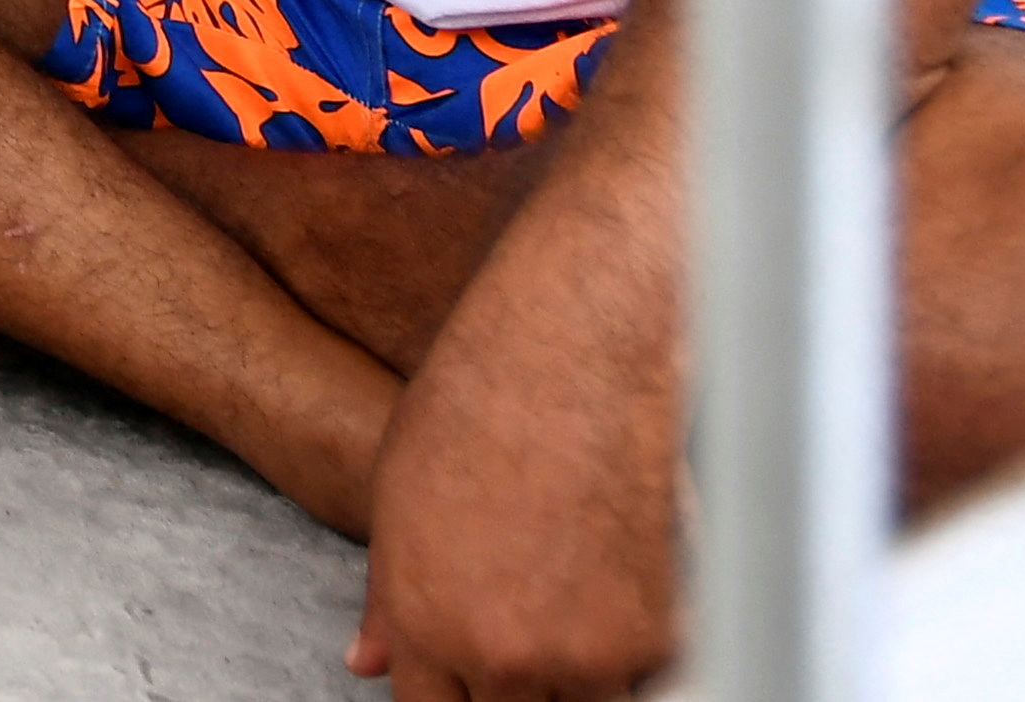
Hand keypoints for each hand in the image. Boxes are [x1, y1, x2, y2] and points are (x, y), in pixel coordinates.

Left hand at [347, 172, 678, 701]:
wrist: (572, 356)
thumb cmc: (478, 405)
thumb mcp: (397, 498)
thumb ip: (387, 600)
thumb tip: (365, 662)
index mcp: (426, 625)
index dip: (449, 697)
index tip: (473, 681)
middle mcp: (502, 656)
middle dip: (514, 690)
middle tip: (529, 628)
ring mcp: (585, 655)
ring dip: (583, 680)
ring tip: (577, 606)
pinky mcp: (659, 637)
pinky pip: (652, 677)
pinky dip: (643, 650)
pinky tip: (628, 584)